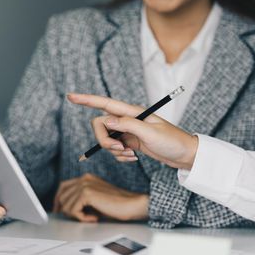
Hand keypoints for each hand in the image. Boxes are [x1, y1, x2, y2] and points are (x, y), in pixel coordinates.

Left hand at [53, 173, 148, 222]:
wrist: (132, 204)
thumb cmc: (117, 205)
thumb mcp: (95, 200)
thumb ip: (81, 200)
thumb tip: (65, 208)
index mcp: (86, 178)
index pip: (63, 186)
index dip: (59, 199)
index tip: (58, 210)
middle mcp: (84, 179)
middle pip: (62, 196)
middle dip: (66, 210)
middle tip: (79, 218)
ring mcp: (85, 185)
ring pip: (66, 205)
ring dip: (77, 215)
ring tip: (92, 217)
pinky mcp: (87, 194)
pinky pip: (73, 210)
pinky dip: (82, 218)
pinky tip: (94, 218)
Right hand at [67, 93, 198, 169]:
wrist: (184, 155)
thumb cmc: (172, 141)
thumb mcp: (150, 133)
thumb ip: (127, 125)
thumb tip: (106, 120)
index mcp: (132, 112)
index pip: (104, 103)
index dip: (87, 100)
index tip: (70, 96)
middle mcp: (127, 119)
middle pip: (100, 125)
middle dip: (104, 140)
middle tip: (119, 149)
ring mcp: (127, 132)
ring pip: (106, 139)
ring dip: (114, 151)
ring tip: (130, 155)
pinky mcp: (129, 143)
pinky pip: (114, 149)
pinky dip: (120, 157)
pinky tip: (133, 158)